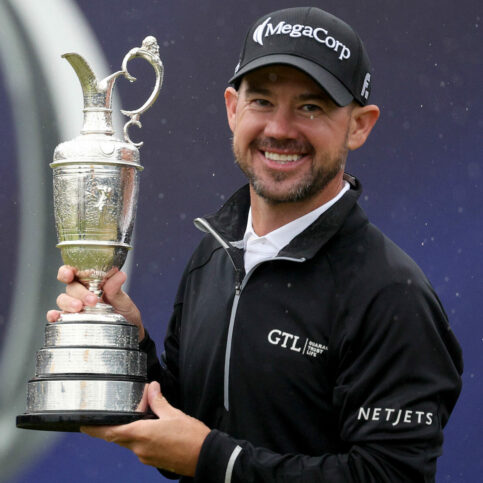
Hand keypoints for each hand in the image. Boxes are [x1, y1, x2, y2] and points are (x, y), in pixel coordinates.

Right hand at [47, 265, 144, 339]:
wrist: (129, 332)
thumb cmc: (125, 313)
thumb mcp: (123, 301)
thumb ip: (117, 289)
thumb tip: (120, 274)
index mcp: (92, 283)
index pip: (75, 272)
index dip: (68, 270)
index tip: (70, 273)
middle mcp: (81, 294)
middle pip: (70, 287)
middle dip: (79, 292)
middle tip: (92, 300)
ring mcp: (75, 308)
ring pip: (63, 299)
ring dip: (68, 302)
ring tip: (79, 308)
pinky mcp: (71, 322)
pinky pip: (58, 317)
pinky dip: (54, 315)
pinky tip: (56, 316)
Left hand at [80, 382, 209, 475]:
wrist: (205, 457)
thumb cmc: (191, 437)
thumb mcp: (174, 414)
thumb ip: (158, 402)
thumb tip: (150, 388)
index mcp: (142, 435)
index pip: (111, 432)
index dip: (95, 429)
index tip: (83, 425)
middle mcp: (140, 449)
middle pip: (118, 438)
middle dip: (113, 427)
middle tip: (110, 415)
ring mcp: (146, 457)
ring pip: (129, 442)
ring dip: (129, 431)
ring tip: (138, 417)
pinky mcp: (153, 460)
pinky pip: (140, 448)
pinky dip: (140, 437)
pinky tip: (151, 429)